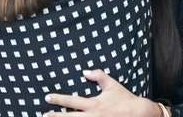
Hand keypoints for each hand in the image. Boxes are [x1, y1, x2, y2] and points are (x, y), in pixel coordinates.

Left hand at [42, 69, 158, 116]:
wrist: (139, 113)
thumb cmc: (125, 99)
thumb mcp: (112, 85)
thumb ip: (98, 76)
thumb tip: (85, 71)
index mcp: (94, 104)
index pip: (72, 101)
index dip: (58, 99)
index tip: (47, 97)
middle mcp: (93, 116)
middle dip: (55, 116)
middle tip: (43, 115)